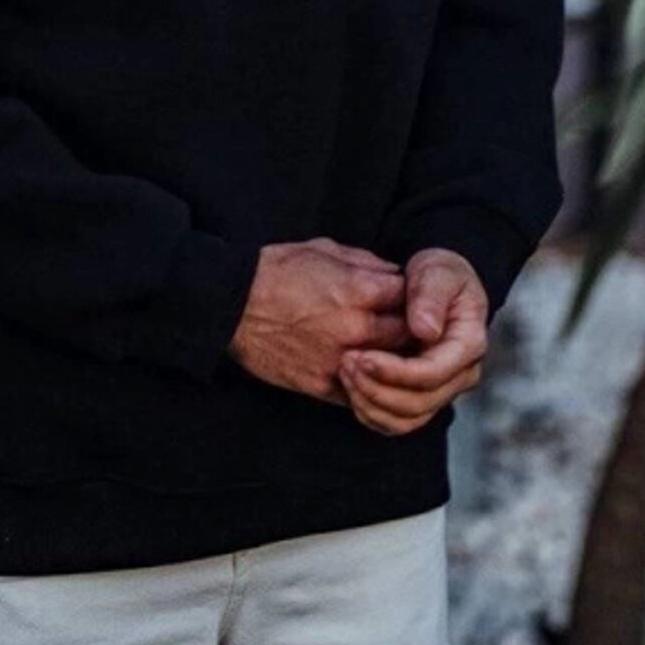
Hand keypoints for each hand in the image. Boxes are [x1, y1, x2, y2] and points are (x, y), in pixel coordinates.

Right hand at [228, 237, 409, 406]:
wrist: (229, 304)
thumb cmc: (274, 270)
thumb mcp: (324, 250)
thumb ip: (365, 262)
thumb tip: (393, 273)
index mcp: (360, 290)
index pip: (412, 298)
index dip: (414, 298)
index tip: (411, 300)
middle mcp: (356, 327)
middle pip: (408, 337)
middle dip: (409, 331)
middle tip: (406, 330)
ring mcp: (340, 359)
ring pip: (390, 369)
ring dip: (392, 361)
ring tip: (388, 353)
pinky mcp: (321, 384)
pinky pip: (359, 394)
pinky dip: (365, 385)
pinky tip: (364, 375)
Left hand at [336, 248, 488, 436]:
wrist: (435, 286)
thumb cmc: (437, 275)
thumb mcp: (437, 273)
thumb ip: (430, 296)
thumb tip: (426, 330)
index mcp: (468, 344)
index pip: (432, 373)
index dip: (396, 371)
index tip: (363, 356)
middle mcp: (461, 375)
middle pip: (418, 402)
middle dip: (377, 387)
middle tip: (346, 363)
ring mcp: (443, 391)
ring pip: (406, 418)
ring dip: (370, 402)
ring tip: (344, 373)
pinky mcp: (423, 399)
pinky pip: (397, 423)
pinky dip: (371, 413)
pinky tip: (350, 390)